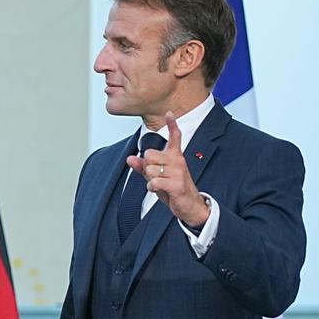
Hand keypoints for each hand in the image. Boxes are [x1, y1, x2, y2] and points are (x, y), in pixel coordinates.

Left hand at [128, 110, 208, 228]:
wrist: (189, 205)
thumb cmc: (173, 188)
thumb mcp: (157, 176)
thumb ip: (143, 167)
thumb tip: (129, 158)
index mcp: (175, 156)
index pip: (175, 137)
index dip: (172, 124)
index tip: (169, 113)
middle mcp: (178, 161)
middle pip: (149, 155)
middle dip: (147, 167)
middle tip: (157, 176)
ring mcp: (178, 172)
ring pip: (149, 169)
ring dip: (150, 180)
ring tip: (161, 184)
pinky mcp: (176, 184)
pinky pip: (154, 182)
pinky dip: (152, 187)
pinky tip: (159, 189)